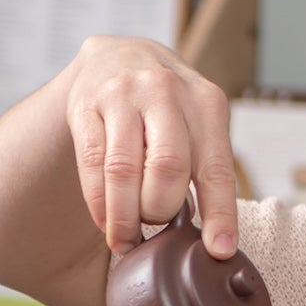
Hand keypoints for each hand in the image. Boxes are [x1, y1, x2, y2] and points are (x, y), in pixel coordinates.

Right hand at [64, 36, 240, 257]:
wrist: (118, 55)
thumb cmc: (168, 107)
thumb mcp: (198, 123)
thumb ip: (204, 166)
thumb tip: (213, 238)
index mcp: (207, 102)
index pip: (217, 167)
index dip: (220, 213)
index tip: (219, 250)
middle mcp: (167, 91)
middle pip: (168, 168)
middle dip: (160, 211)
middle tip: (155, 227)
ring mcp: (123, 94)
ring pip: (124, 170)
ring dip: (125, 216)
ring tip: (126, 240)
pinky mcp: (85, 105)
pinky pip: (92, 164)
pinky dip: (99, 202)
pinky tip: (105, 220)